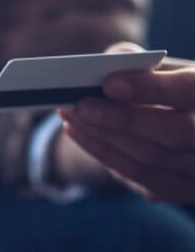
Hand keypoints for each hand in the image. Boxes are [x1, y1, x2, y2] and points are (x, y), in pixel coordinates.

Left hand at [59, 42, 194, 202]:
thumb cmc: (180, 88)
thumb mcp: (173, 70)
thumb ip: (145, 64)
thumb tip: (111, 60)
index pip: (188, 90)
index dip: (149, 88)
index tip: (109, 83)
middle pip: (174, 132)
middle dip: (119, 119)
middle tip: (77, 105)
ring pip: (153, 160)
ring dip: (103, 139)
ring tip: (69, 116)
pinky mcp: (187, 191)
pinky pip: (144, 180)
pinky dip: (107, 157)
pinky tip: (80, 134)